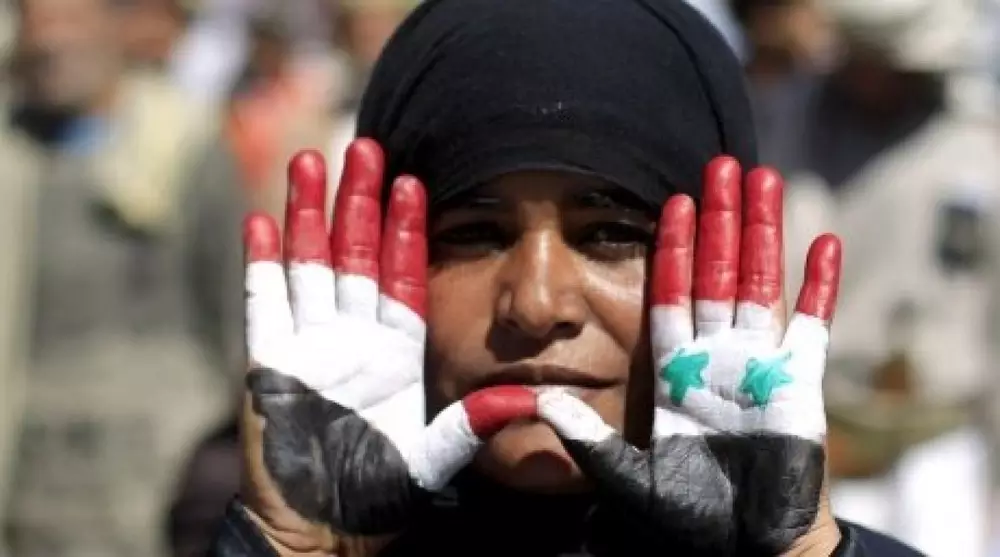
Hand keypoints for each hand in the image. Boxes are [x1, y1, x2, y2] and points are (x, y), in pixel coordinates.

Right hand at [240, 141, 536, 553]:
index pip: (403, 275)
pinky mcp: (268, 364)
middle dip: (359, 202)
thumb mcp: (433, 457)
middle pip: (356, 255)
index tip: (415, 182)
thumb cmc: (376, 495)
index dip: (408, 230)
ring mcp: (309, 346)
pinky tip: (262, 223)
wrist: (320, 530)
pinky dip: (263, 266)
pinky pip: (265, 305)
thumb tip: (531, 400)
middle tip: (366, 146)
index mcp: (395, 350)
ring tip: (310, 162)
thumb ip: (472, 425)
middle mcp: (353, 338)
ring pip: (309, 265)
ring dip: (308, 215)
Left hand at [537, 157, 841, 555]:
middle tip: (721, 164)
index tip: (671, 201)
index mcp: (676, 370)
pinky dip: (817, 288)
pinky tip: (824, 244)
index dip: (673, 248)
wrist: (745, 542)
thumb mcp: (628, 476)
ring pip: (760, 283)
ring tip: (764, 179)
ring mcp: (760, 365)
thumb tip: (535, 404)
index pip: (671, 293)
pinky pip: (809, 326)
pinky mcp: (800, 384)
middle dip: (719, 220)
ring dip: (763, 232)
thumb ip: (587, 439)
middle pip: (717, 273)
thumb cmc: (690, 515)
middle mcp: (717, 357)